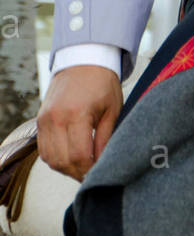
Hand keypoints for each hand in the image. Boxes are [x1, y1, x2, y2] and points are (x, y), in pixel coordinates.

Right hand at [37, 65, 122, 180]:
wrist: (83, 60)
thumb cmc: (102, 83)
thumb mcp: (112, 110)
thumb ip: (106, 139)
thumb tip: (103, 164)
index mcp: (77, 114)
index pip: (80, 156)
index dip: (90, 171)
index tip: (99, 175)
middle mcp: (56, 118)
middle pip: (63, 161)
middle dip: (78, 173)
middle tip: (92, 175)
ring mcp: (45, 119)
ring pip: (50, 159)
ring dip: (66, 168)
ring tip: (82, 167)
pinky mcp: (40, 120)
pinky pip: (43, 150)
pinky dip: (55, 159)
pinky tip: (70, 157)